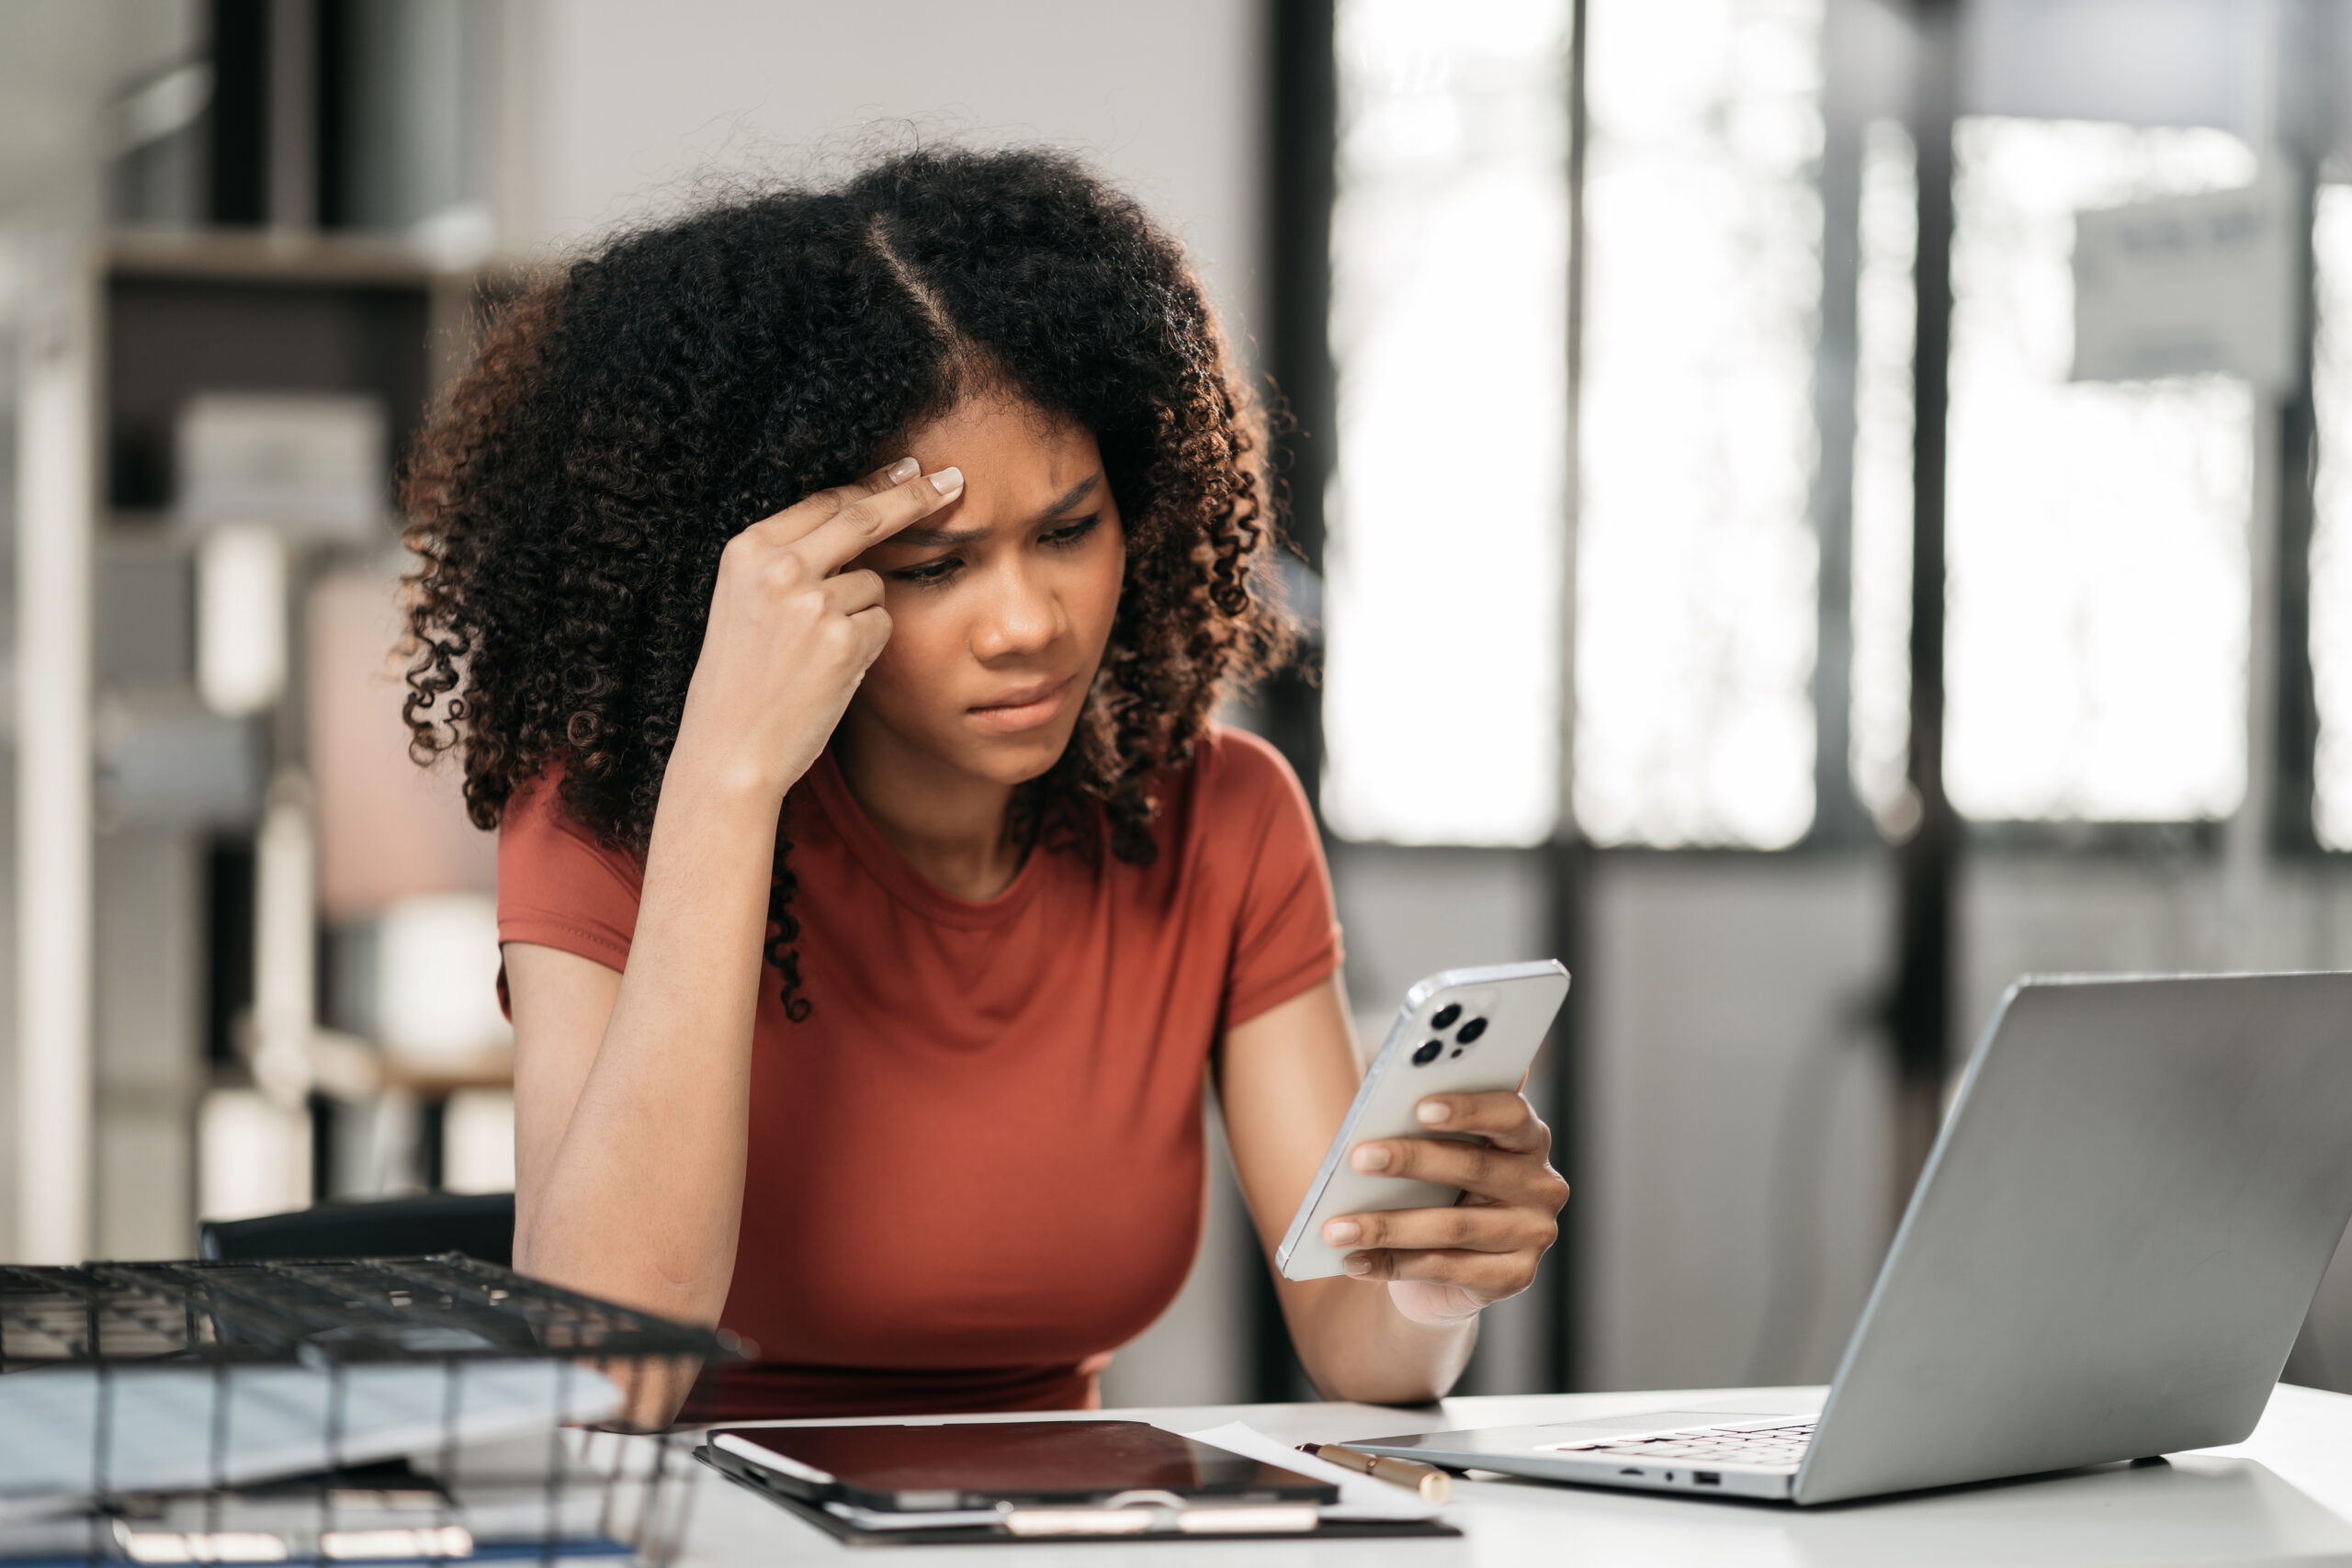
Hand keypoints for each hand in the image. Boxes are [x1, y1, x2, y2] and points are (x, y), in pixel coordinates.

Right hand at [673, 458, 964, 798]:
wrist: (729, 749)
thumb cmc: (740, 681)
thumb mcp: (745, 602)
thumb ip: (791, 559)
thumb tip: (858, 518)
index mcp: (748, 550)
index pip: (826, 501)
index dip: (875, 484)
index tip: (910, 470)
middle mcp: (779, 568)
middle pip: (865, 516)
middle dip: (914, 496)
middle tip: (952, 481)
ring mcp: (813, 602)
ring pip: (876, 584)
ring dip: (864, 612)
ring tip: (817, 655)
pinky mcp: (844, 640)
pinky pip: (883, 625)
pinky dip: (869, 647)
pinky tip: (831, 673)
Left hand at [1320, 1089, 1568, 1326]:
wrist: (1443, 1269)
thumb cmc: (1434, 1191)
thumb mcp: (1434, 1153)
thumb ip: (1425, 1124)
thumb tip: (1384, 1099)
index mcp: (1528, 1139)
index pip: (1510, 1114)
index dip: (1468, 1109)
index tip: (1420, 1106)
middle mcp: (1542, 1185)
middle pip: (1474, 1166)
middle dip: (1411, 1160)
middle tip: (1359, 1158)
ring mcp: (1533, 1235)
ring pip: (1453, 1226)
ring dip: (1387, 1226)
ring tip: (1336, 1227)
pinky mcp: (1515, 1278)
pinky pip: (1446, 1269)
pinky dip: (1392, 1265)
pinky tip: (1352, 1260)